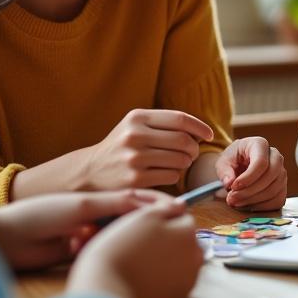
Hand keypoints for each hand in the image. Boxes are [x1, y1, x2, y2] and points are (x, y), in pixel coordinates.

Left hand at [0, 189, 172, 270]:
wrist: (7, 238)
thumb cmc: (43, 214)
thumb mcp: (84, 205)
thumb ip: (120, 204)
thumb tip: (159, 206)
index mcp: (101, 196)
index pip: (139, 200)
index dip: (156, 206)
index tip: (176, 211)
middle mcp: (99, 213)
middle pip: (131, 221)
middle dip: (129, 226)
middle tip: (123, 229)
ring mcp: (92, 233)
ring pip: (117, 238)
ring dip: (106, 238)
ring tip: (82, 235)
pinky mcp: (84, 252)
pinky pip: (102, 251)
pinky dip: (92, 250)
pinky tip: (75, 245)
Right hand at [67, 199, 202, 297]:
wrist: (106, 292)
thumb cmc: (120, 249)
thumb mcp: (142, 217)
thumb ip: (166, 208)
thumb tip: (182, 206)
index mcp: (189, 233)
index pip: (182, 218)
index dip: (162, 219)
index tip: (142, 226)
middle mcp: (196, 256)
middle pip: (184, 241)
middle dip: (168, 239)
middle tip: (139, 244)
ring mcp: (188, 280)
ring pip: (179, 261)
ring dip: (166, 259)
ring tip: (139, 262)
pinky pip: (173, 282)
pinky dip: (163, 278)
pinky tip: (143, 278)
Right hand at [77, 109, 212, 189]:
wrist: (89, 172)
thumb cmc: (121, 147)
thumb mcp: (134, 126)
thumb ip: (163, 124)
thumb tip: (200, 132)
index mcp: (137, 117)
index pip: (180, 119)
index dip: (200, 127)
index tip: (208, 135)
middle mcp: (134, 135)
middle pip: (183, 140)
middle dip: (194, 149)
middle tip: (192, 154)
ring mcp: (134, 158)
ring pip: (180, 159)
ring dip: (185, 163)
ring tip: (178, 163)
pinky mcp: (135, 179)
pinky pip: (171, 176)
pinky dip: (175, 175)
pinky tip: (166, 173)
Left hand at [214, 137, 286, 210]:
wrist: (241, 163)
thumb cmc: (234, 159)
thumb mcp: (223, 161)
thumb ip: (224, 171)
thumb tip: (229, 183)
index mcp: (260, 145)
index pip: (261, 162)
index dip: (248, 178)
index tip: (233, 187)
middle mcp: (276, 156)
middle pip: (271, 175)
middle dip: (250, 191)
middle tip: (232, 198)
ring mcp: (281, 172)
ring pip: (275, 189)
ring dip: (254, 200)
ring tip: (236, 203)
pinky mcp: (283, 186)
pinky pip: (278, 200)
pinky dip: (263, 206)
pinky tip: (248, 205)